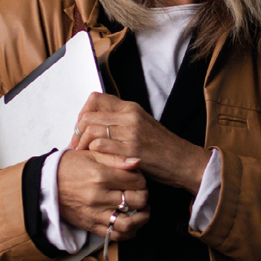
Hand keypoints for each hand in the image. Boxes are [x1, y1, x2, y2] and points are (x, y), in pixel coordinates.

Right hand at [56, 149, 148, 240]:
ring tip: (142, 211)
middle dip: (144, 197)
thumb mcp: (91, 155)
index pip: (136, 181)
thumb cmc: (67, 167)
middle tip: (141, 193)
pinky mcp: (89, 225)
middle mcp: (98, 197)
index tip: (138, 179)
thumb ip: (116, 158)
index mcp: (100, 176)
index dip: (142, 179)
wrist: (45, 184)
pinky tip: (130, 224)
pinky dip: (127, 232)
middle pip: (136, 201)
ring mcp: (94, 214)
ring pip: (129, 223)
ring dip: (141, 219)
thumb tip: (137, 162)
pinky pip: (114, 235)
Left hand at [71, 92, 207, 195]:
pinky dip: (92, 154)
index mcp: (131, 107)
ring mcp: (130, 131)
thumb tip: (95, 123)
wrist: (183, 161)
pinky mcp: (131, 149)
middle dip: (77, 132)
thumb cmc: (161, 147)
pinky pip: (99, 146)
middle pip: (88, 115)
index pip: (95, 99)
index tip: (80, 129)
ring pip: (90, 130)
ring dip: (82, 144)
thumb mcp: (141, 125)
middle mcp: (129, 115)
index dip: (82, 113)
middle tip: (76, 146)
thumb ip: (120, 121)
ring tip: (83, 155)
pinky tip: (95, 161)